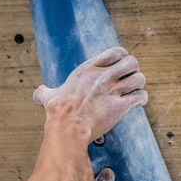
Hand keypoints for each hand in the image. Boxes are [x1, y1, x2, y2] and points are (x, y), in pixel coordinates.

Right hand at [33, 47, 147, 142]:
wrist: (67, 128)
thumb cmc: (58, 113)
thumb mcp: (49, 97)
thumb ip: (45, 91)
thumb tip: (38, 92)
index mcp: (88, 69)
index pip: (116, 52)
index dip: (123, 57)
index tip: (122, 65)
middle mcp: (103, 76)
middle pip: (132, 62)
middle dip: (134, 70)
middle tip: (130, 78)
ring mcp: (112, 91)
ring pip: (139, 79)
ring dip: (139, 85)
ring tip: (136, 90)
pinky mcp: (120, 106)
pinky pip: (140, 96)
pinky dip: (142, 99)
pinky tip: (139, 102)